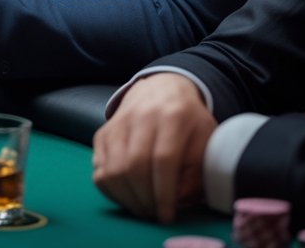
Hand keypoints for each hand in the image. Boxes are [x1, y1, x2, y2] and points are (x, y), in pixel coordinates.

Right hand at [91, 72, 216, 222]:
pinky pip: (98, 170)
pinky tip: (128, 195)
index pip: (163, 159)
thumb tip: (177, 199)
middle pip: (134, 166)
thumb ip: (197, 172)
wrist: (162, 89)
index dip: (164, 193)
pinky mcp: (102, 133)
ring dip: (127, 198)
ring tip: (143, 207)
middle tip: (155, 214)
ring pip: (112, 170)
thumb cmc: (189, 122)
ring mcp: (116, 123)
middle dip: (145, 199)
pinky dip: (111, 190)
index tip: (168, 216)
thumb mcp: (206, 141)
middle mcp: (140, 115)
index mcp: (173, 115)